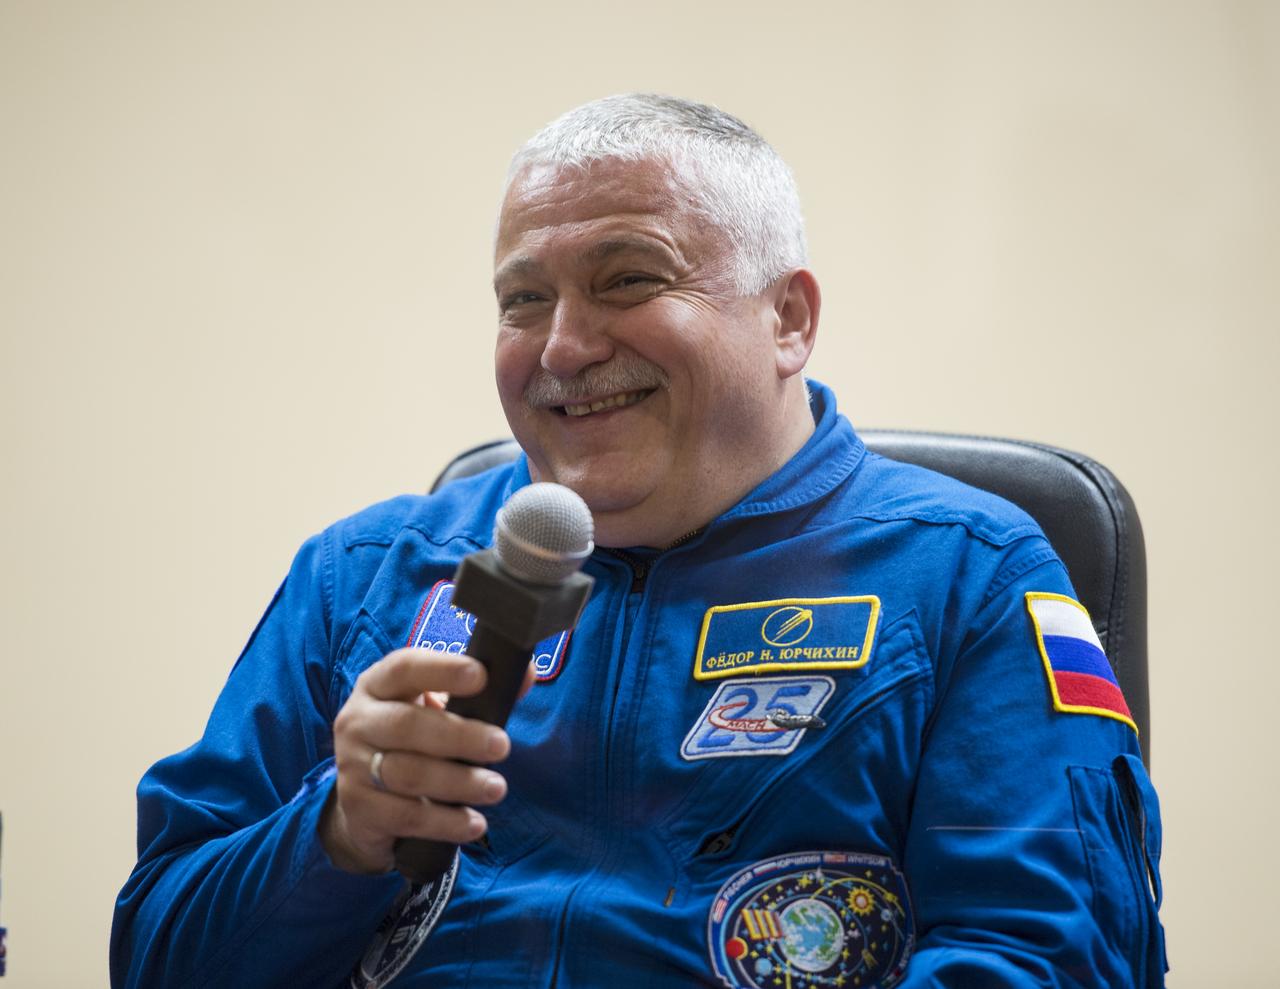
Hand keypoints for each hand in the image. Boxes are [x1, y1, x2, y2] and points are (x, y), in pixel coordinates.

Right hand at [319, 648, 531, 873]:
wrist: (363, 800)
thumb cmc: (412, 740)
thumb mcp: (434, 709)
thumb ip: (478, 692)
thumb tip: (525, 675)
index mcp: (378, 685)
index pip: (405, 667)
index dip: (442, 669)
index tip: (481, 676)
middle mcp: (358, 721)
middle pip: (407, 725)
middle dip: (460, 736)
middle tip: (502, 746)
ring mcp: (352, 765)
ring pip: (407, 773)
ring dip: (458, 782)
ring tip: (496, 788)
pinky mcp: (358, 807)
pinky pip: (405, 816)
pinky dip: (445, 821)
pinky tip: (474, 823)